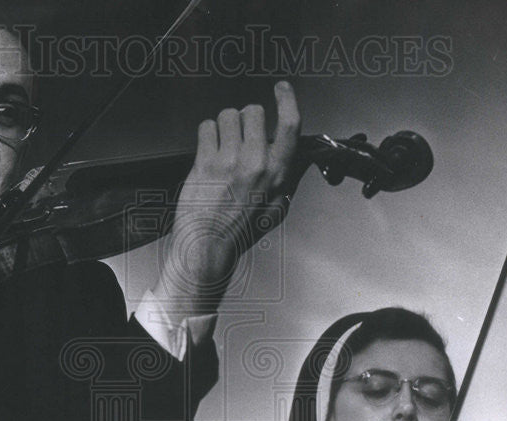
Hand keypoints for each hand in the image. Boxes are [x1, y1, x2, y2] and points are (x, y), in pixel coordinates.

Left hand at [153, 81, 302, 314]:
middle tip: (240, 136)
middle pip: (253, 111)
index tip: (282, 88)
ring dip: (224, 126)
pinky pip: (206, 127)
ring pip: (228, 115)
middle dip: (246, 118)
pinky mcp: (205, 162)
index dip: (287, 100)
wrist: (208, 247)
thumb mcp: (276, 209)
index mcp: (278, 174)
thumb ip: (288, 180)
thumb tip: (300, 157)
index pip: (290, 126)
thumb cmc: (241, 232)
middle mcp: (256, 164)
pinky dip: (206, 135)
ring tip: (222, 147)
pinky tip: (208, 154)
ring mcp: (229, 162)